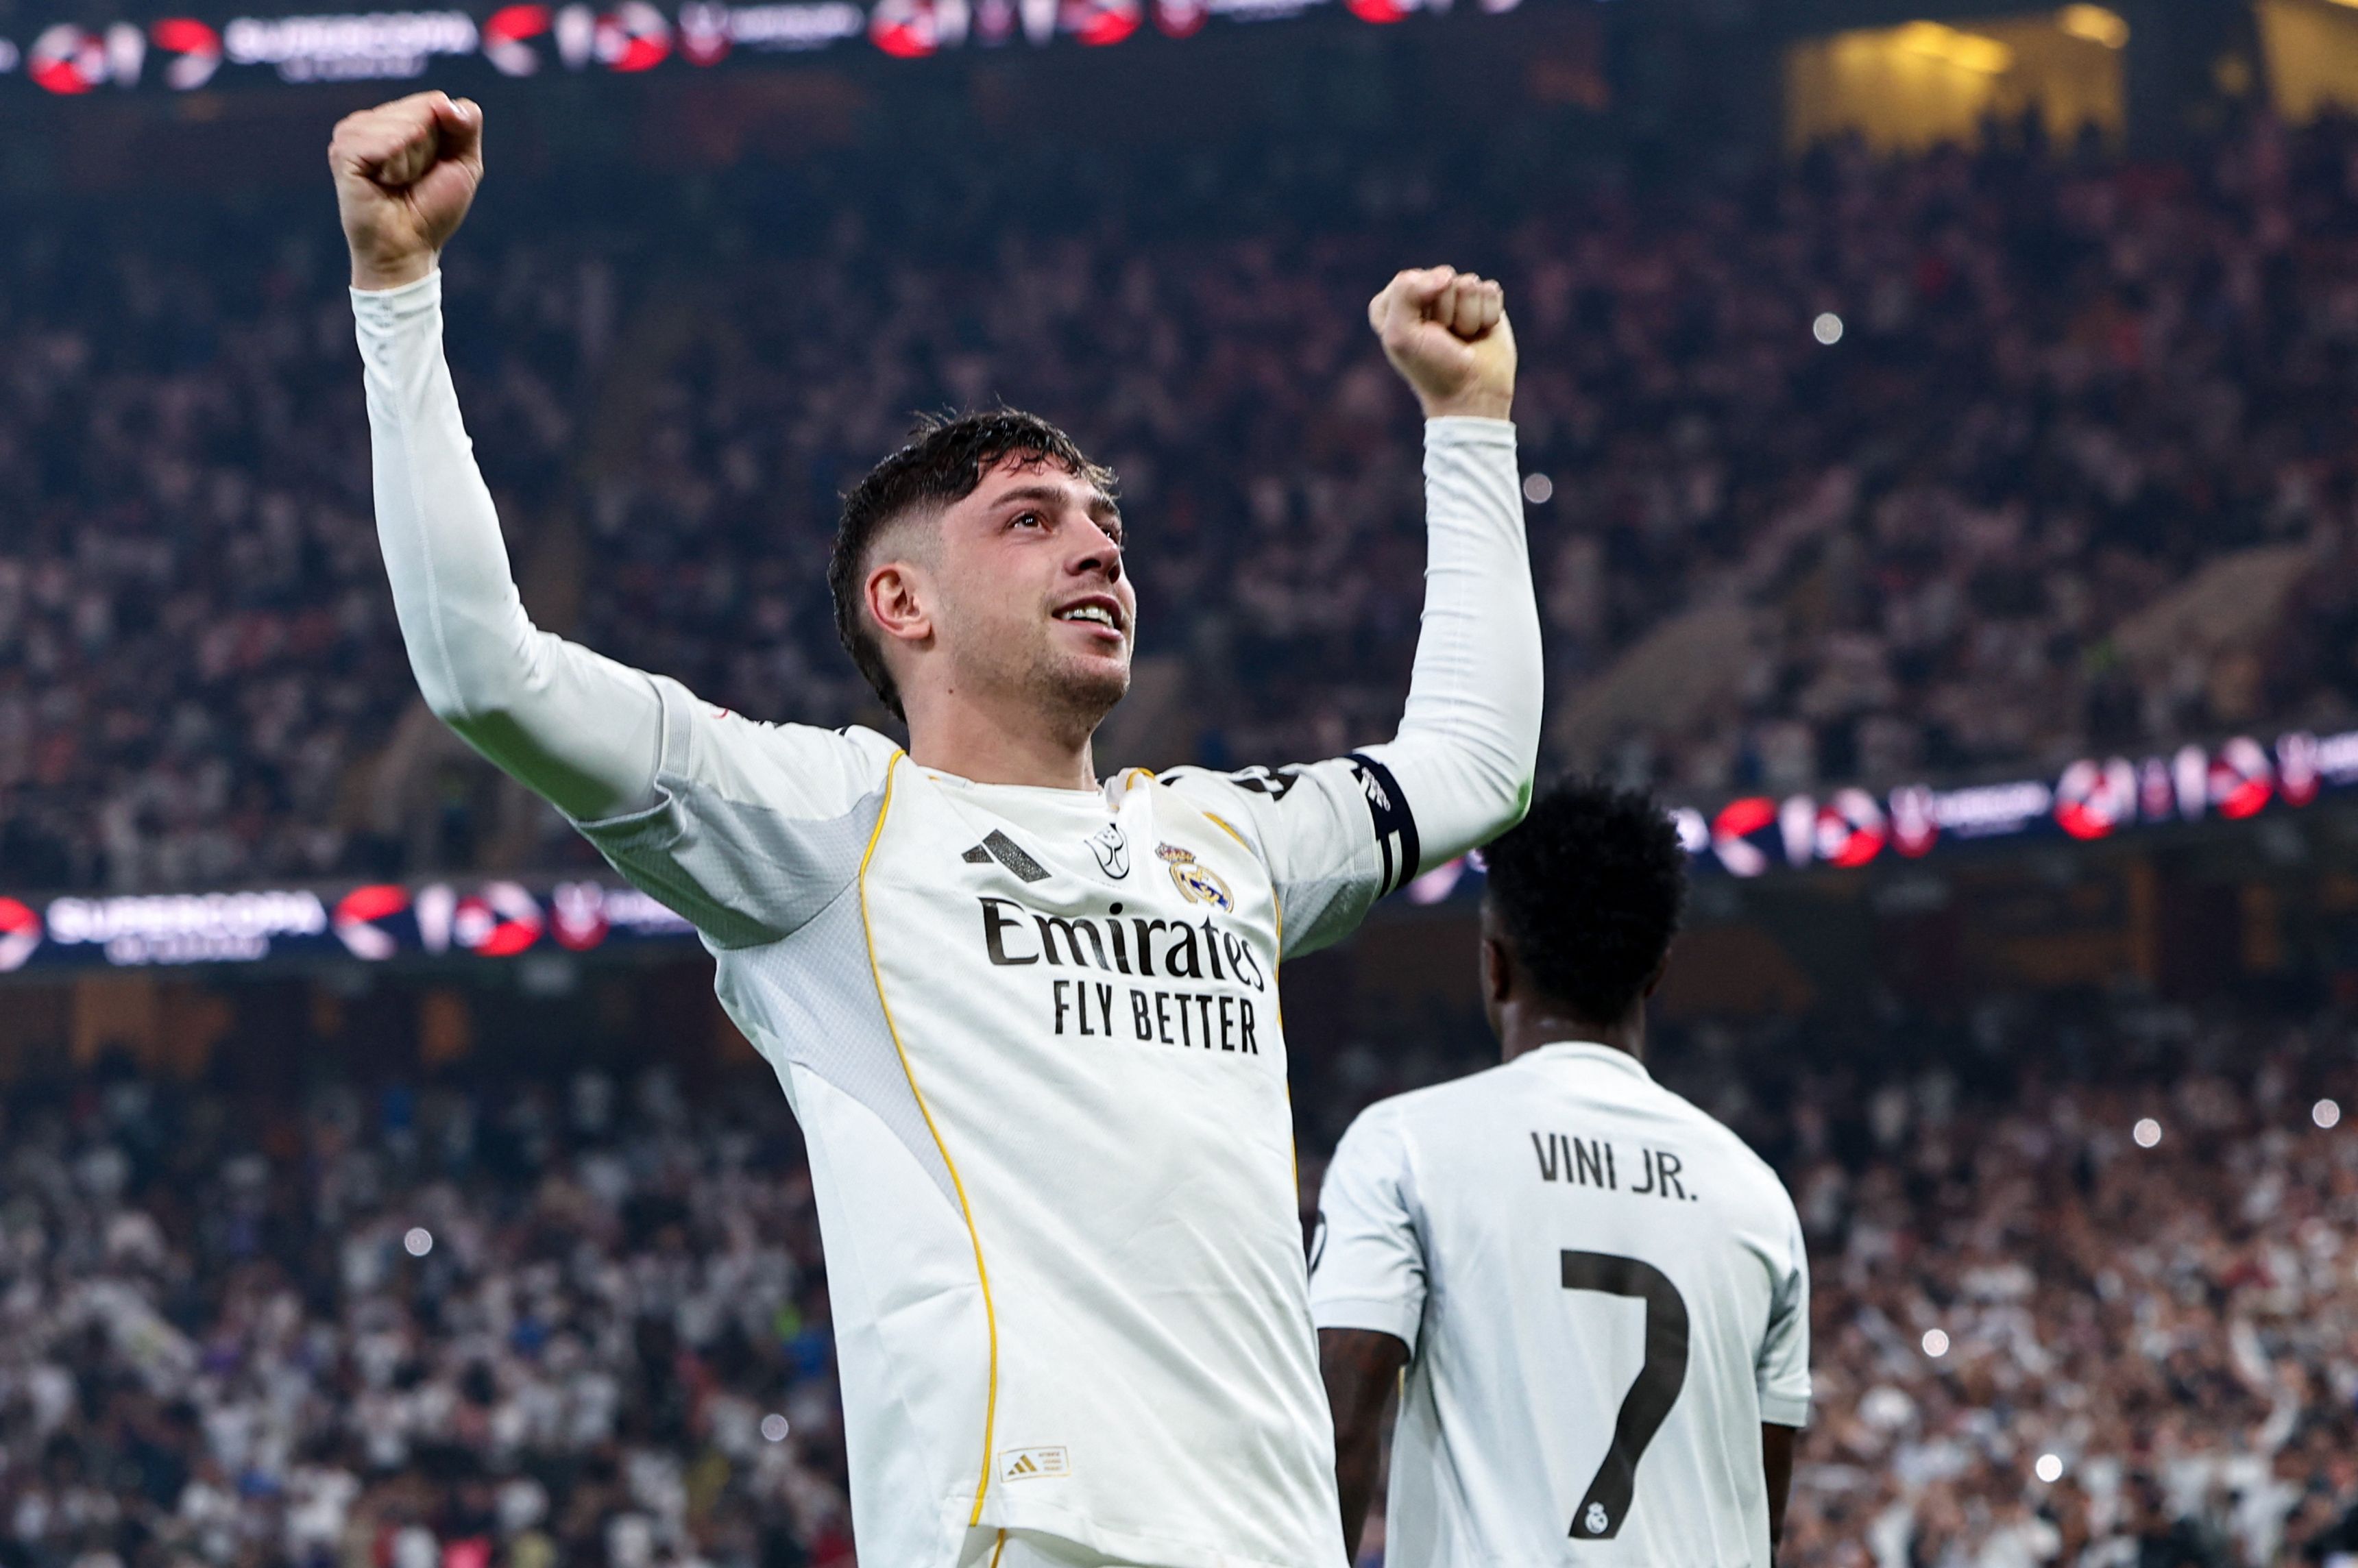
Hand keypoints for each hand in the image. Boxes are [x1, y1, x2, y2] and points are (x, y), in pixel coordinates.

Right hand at [330, 91, 484, 290]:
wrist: (409, 247)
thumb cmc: (433, 208)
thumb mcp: (464, 163)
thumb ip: (466, 124)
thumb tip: (444, 101)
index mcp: (397, 118)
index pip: (434, 102)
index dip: (447, 138)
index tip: (434, 167)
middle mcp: (372, 121)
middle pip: (421, 111)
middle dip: (429, 150)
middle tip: (413, 179)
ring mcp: (353, 133)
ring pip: (403, 125)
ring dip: (412, 161)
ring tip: (397, 183)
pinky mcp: (342, 151)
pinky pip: (381, 142)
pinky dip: (394, 166)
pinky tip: (383, 183)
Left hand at [1367, 266, 1515, 420]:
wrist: (1473, 394)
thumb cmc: (1432, 368)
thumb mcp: (1401, 334)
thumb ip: (1406, 291)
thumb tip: (1447, 275)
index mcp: (1393, 303)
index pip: (1408, 279)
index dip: (1418, 308)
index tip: (1419, 336)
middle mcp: (1424, 297)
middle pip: (1441, 278)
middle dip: (1446, 312)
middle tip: (1443, 339)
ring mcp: (1456, 298)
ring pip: (1469, 283)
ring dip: (1468, 317)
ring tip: (1462, 339)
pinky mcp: (1483, 302)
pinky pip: (1490, 290)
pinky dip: (1488, 315)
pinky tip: (1480, 334)